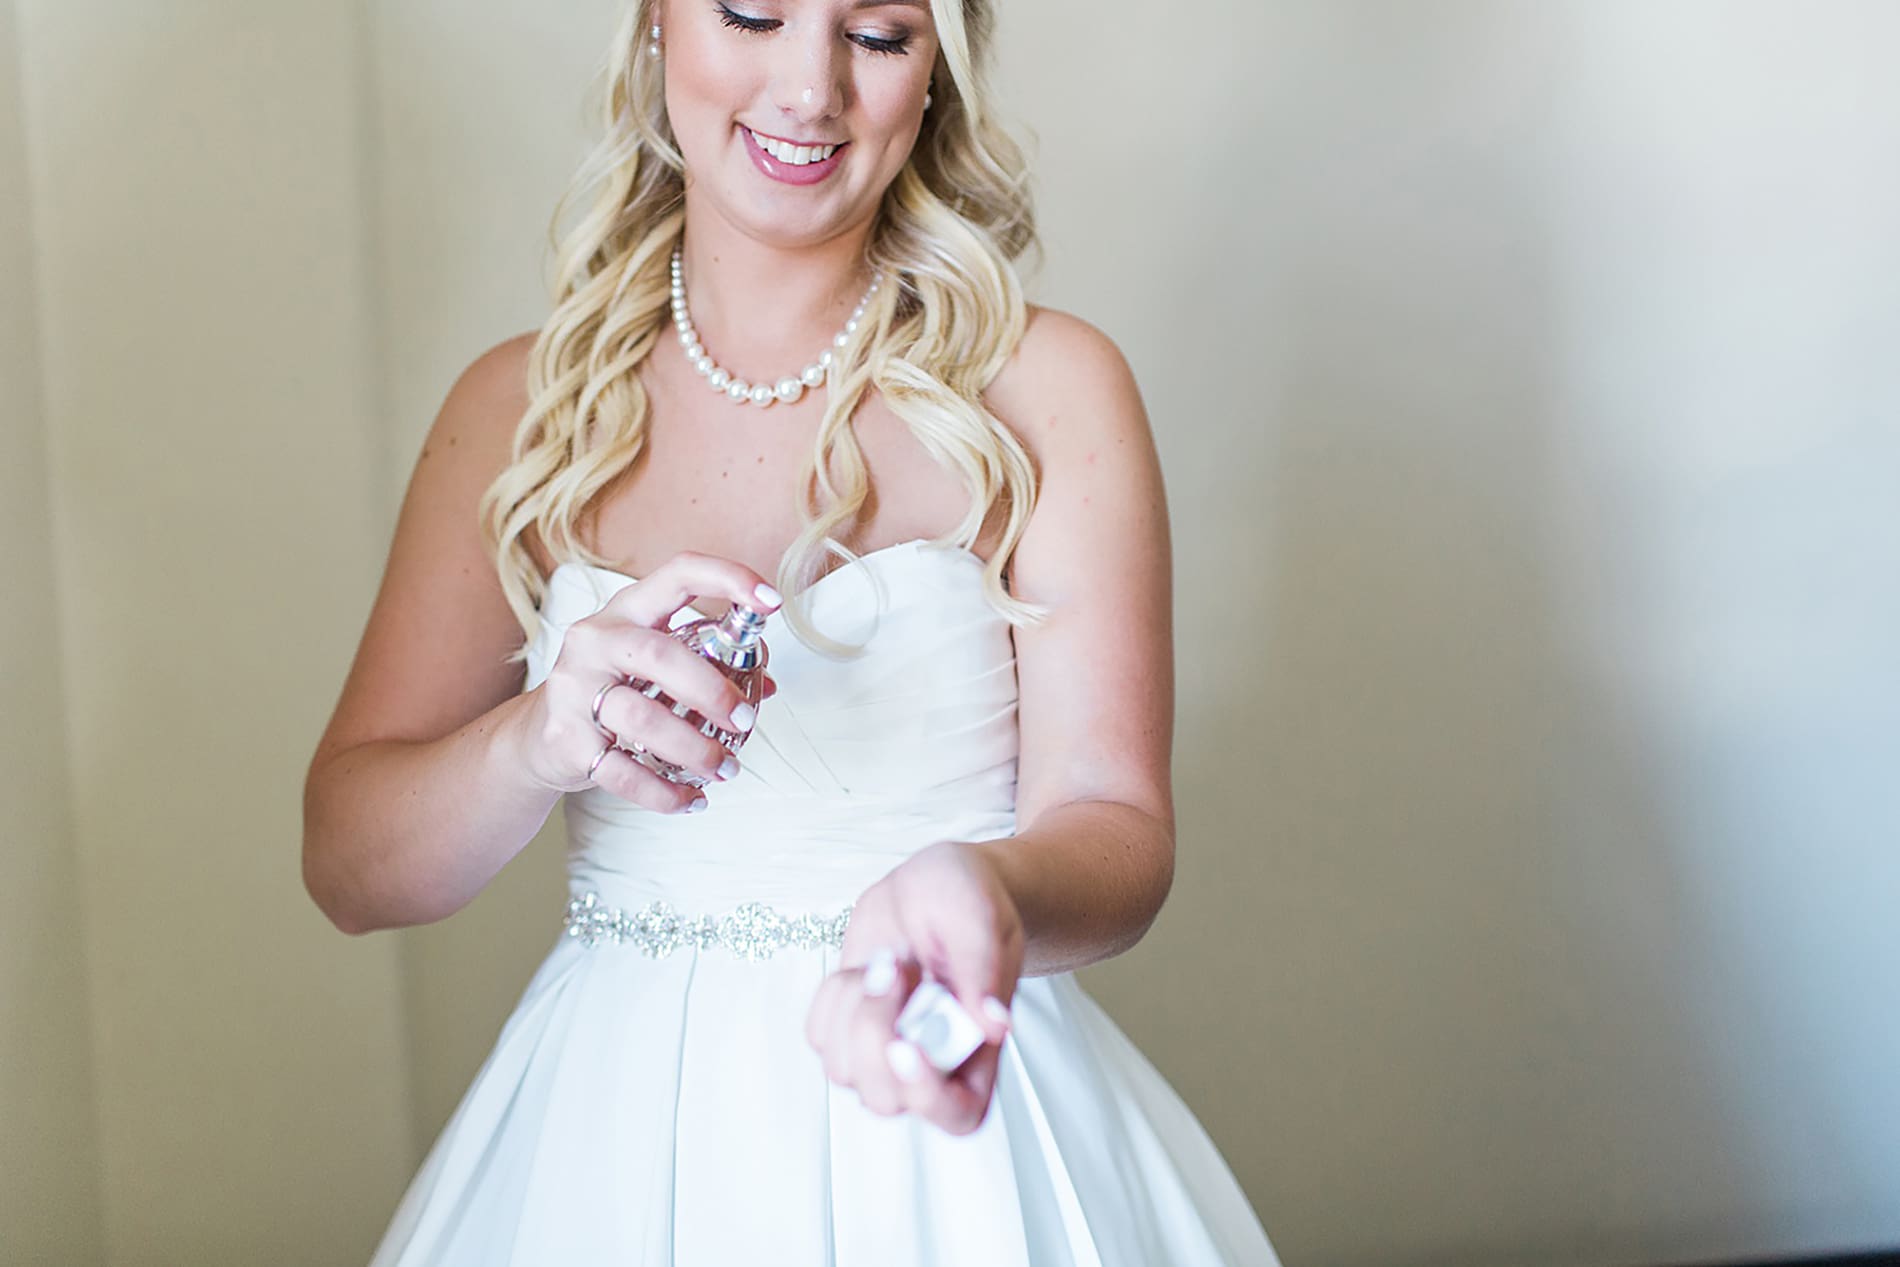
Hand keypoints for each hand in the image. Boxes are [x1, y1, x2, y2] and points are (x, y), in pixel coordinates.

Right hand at [515, 551, 781, 812]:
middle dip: (712, 691)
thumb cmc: (610, 690)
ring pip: (641, 719)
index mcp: (628, 610)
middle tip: (745, 720)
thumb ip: (706, 664)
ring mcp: (574, 688)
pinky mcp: (565, 739)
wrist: (539, 737)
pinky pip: (622, 772)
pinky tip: (692, 800)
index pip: (679, 574)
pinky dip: (664, 793)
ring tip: (725, 768)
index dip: (728, 579)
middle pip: (659, 655)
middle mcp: (596, 640)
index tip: (771, 602)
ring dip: (694, 749)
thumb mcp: (650, 663)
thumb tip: (769, 684)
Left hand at [805, 841, 1022, 1135]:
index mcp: (978, 1054)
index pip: (957, 1116)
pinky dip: (832, 997)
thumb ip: (985, 973)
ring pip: (843, 1070)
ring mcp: (884, 1053)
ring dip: (854, 1009)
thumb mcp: (984, 923)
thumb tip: (995, 1026)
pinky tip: (864, 970)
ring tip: (890, 962)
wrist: (933, 887)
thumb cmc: (969, 906)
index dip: (926, 1095)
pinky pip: (819, 1036)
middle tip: (900, 966)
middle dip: (875, 1032)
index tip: (906, 1043)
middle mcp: (931, 1065)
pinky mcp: (847, 1031)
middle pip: (884, 1098)